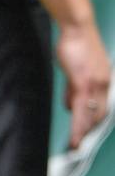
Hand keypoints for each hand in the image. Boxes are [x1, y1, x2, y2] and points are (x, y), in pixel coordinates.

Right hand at [55, 22, 110, 148]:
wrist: (77, 29)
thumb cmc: (75, 45)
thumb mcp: (76, 70)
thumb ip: (73, 89)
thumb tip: (71, 106)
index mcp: (104, 81)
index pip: (101, 107)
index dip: (94, 122)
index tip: (86, 134)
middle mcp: (104, 84)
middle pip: (98, 114)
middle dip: (89, 131)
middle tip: (80, 146)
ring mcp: (94, 84)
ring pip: (89, 114)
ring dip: (82, 132)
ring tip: (75, 146)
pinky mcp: (82, 82)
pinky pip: (80, 108)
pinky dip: (77, 124)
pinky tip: (74, 133)